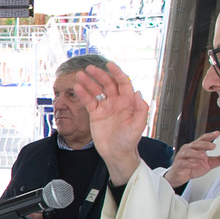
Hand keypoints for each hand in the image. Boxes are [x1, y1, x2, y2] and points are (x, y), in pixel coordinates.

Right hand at [72, 62, 150, 185]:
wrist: (117, 153)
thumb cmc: (129, 140)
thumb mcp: (139, 125)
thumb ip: (141, 108)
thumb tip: (137, 92)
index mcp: (128, 102)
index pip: (123, 83)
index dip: (117, 73)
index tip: (109, 65)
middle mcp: (116, 102)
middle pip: (107, 84)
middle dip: (99, 75)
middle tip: (89, 68)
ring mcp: (105, 107)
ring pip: (96, 91)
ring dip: (89, 82)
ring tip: (79, 75)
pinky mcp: (96, 114)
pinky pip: (89, 101)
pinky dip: (83, 94)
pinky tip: (78, 88)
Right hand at [163, 131, 219, 187]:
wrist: (180, 176)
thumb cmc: (192, 167)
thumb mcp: (209, 163)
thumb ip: (219, 159)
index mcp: (196, 147)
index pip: (203, 139)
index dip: (209, 136)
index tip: (217, 133)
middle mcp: (188, 149)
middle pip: (196, 144)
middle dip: (204, 144)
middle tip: (213, 146)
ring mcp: (182, 156)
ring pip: (188, 152)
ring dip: (196, 153)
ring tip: (203, 156)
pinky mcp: (178, 164)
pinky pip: (183, 163)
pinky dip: (189, 164)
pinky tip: (195, 165)